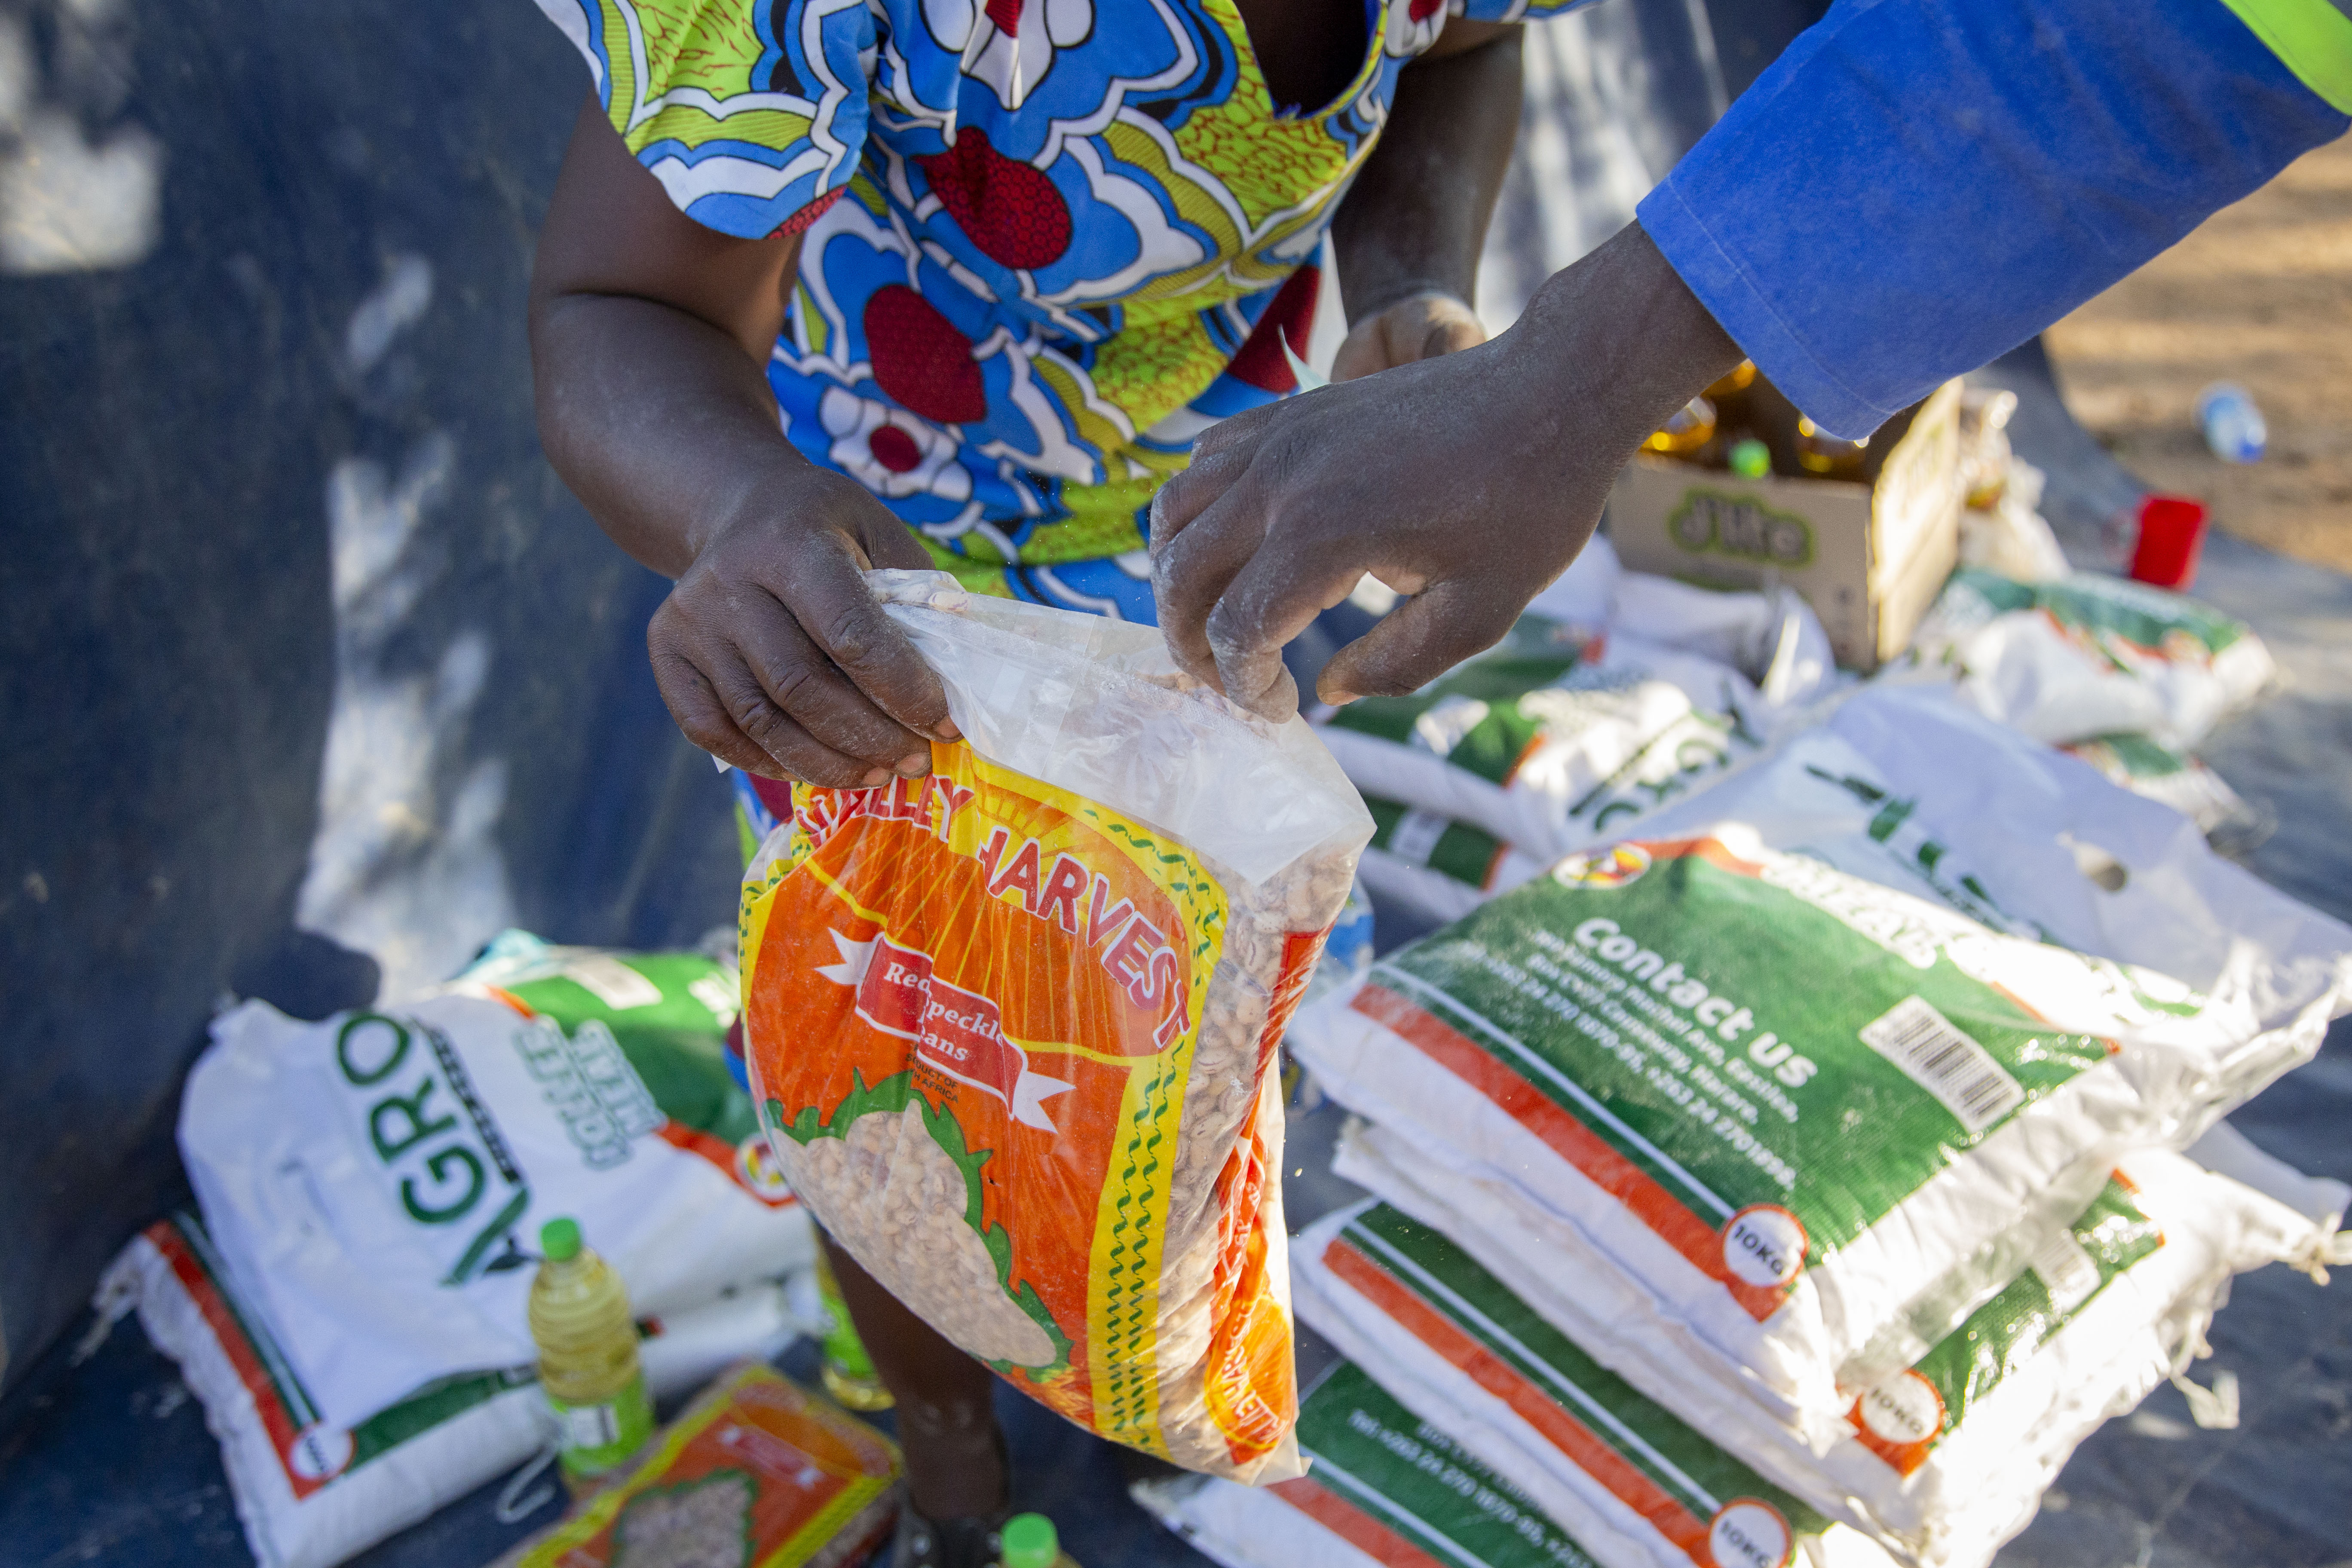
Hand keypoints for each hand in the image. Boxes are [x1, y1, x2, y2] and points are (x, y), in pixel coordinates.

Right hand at [647, 467, 957, 786]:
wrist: (743, 509)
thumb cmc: (829, 529)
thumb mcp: (881, 534)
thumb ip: (918, 598)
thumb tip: (957, 677)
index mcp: (792, 544)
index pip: (851, 635)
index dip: (903, 692)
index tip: (944, 726)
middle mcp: (730, 581)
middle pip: (802, 687)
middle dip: (868, 738)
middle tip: (914, 762)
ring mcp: (691, 619)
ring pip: (760, 719)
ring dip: (826, 762)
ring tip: (877, 775)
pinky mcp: (666, 651)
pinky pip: (713, 730)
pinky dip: (766, 761)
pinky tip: (814, 769)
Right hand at [1150, 224, 1739, 718]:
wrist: (1555, 388)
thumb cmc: (1531, 502)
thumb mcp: (1480, 611)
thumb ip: (1397, 664)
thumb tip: (1330, 689)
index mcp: (1325, 533)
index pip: (1237, 630)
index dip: (1245, 686)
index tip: (1284, 708)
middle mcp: (1282, 479)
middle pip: (1180, 573)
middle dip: (1190, 643)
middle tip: (1233, 680)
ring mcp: (1281, 436)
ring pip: (1173, 511)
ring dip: (1179, 575)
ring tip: (1219, 618)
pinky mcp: (1293, 413)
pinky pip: (1204, 463)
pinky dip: (1197, 514)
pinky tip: (1239, 548)